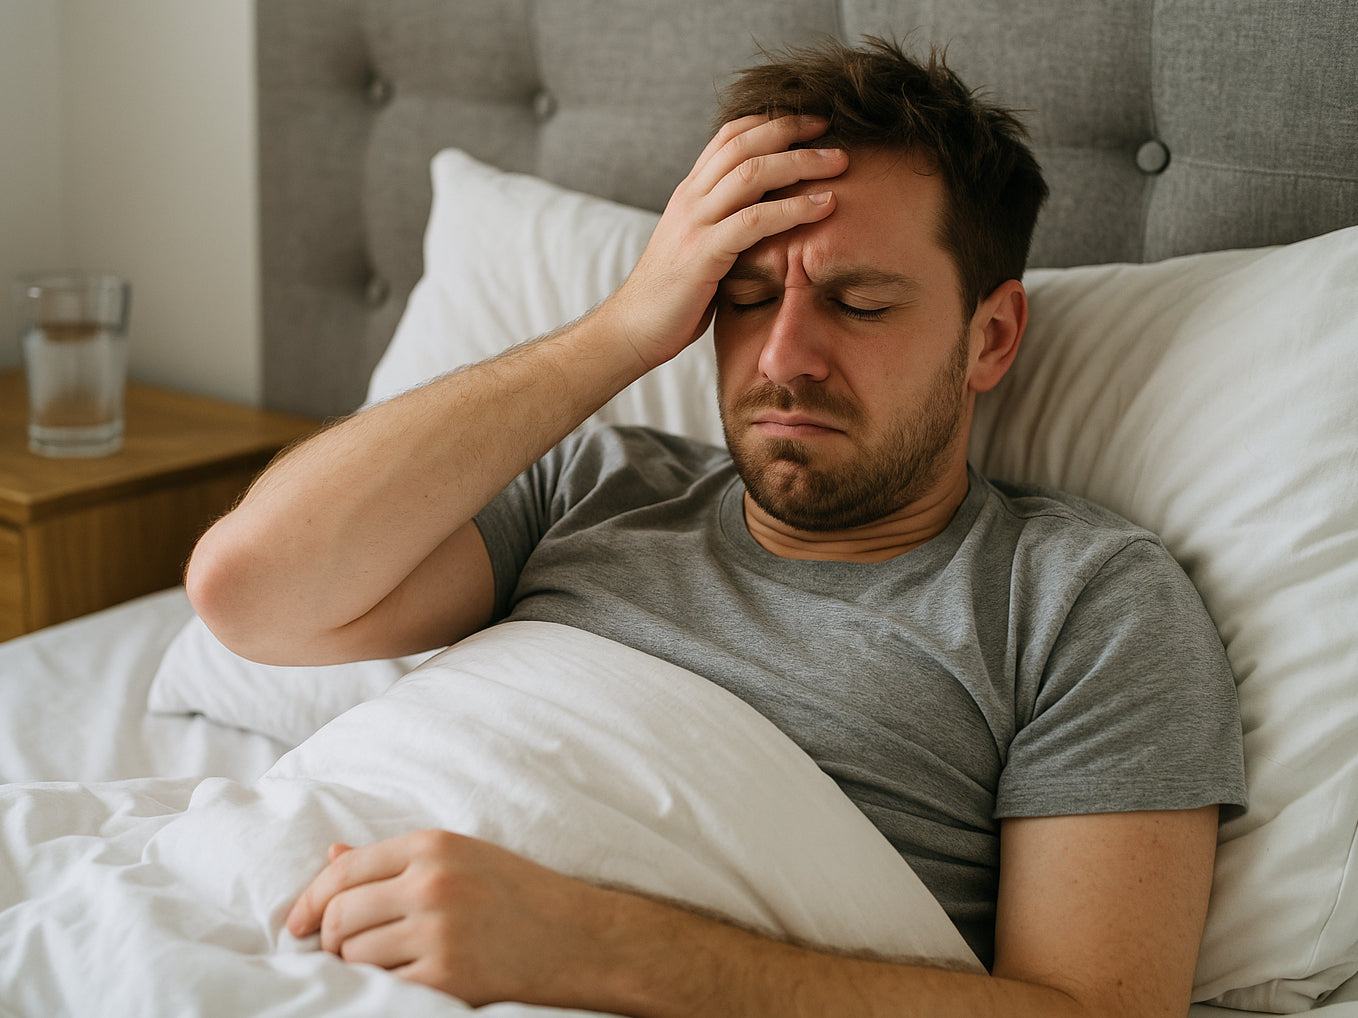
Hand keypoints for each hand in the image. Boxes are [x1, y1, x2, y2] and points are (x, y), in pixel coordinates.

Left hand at [284, 830, 619, 1007]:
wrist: (578, 936)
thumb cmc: (519, 892)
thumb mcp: (462, 857)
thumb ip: (395, 859)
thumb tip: (332, 855)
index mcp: (434, 846)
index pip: (344, 870)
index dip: (310, 900)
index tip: (297, 923)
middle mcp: (432, 884)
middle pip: (341, 914)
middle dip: (329, 938)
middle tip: (337, 950)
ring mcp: (438, 932)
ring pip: (355, 954)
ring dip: (355, 965)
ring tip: (379, 963)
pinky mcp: (446, 977)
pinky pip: (385, 986)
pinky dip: (383, 987)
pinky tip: (402, 980)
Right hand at [600, 114, 847, 372]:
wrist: (632, 329)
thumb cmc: (674, 297)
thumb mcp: (701, 248)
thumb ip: (728, 226)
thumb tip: (771, 219)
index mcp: (690, 193)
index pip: (729, 136)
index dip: (771, 121)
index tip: (810, 122)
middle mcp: (690, 199)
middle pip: (744, 143)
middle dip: (791, 129)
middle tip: (832, 127)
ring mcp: (694, 223)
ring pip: (751, 173)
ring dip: (800, 162)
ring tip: (839, 162)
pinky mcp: (702, 253)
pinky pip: (753, 220)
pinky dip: (794, 209)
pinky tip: (824, 206)